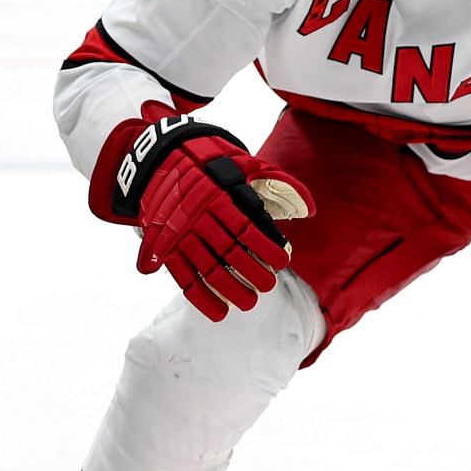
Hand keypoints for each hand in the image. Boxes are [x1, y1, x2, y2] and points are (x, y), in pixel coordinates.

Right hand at [109, 116, 313, 321]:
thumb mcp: (244, 163)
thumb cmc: (210, 164)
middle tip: (268, 285)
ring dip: (231, 290)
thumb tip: (309, 208)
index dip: (265, 248)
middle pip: (229, 253)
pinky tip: (219, 312)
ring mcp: (179, 234)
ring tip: (249, 301)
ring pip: (208, 269)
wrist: (160, 159)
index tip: (281, 261)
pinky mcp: (165, 247)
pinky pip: (183, 278)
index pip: (245, 228)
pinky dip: (201, 298)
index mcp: (217, 196)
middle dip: (252, 273)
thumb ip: (277, 182)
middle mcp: (197, 216)